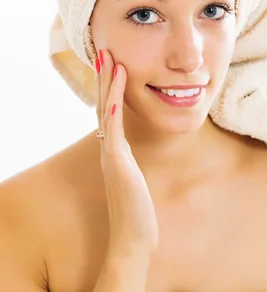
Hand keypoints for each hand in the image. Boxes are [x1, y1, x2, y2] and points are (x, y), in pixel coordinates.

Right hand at [95, 49, 158, 253]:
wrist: (133, 239)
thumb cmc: (137, 213)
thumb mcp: (135, 181)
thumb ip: (131, 165)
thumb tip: (133, 157)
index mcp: (115, 152)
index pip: (110, 114)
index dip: (110, 90)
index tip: (114, 66)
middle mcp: (110, 150)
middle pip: (104, 107)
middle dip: (105, 79)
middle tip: (105, 52)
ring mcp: (111, 156)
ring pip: (106, 112)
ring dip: (108, 85)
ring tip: (110, 60)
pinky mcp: (117, 164)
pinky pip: (113, 130)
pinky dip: (114, 107)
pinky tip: (117, 89)